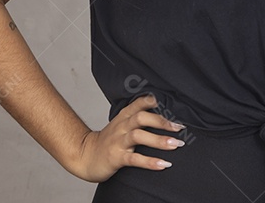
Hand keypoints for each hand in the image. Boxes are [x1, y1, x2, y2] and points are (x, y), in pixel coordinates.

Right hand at [65, 94, 185, 181]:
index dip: (150, 101)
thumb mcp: (120, 125)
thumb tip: (161, 115)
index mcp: (123, 117)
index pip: (137, 104)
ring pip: (138, 136)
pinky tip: (163, 164)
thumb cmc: (107, 141)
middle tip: (179, 127)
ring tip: (175, 145)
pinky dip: (149, 161)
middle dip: (161, 121)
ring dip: (159, 140)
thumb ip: (136, 118)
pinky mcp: (116, 157)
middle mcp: (121, 127)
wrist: (85, 156)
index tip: (166, 101)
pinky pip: (134, 159)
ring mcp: (118, 142)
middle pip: (141, 118)